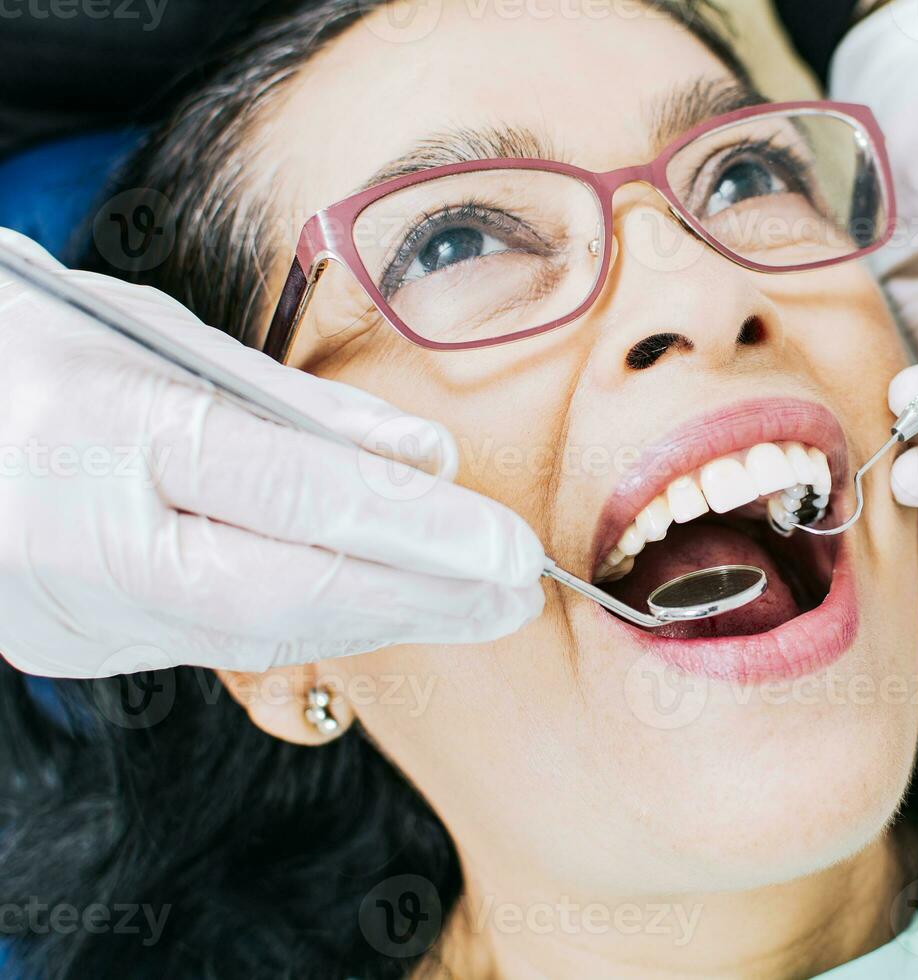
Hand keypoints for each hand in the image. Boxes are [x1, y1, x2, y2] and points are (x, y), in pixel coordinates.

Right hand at [0, 230, 545, 677]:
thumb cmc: (28, 346)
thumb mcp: (159, 336)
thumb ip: (300, 408)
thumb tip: (426, 459)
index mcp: (101, 428)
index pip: (297, 494)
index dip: (420, 532)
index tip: (512, 549)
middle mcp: (80, 538)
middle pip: (290, 590)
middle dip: (422, 598)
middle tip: (518, 595)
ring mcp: (67, 609)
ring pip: (259, 633)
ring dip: (381, 620)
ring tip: (474, 606)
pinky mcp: (69, 644)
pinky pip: (217, 642)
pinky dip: (312, 621)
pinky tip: (381, 608)